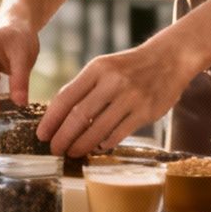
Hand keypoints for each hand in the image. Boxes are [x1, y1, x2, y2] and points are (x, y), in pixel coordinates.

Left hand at [38, 44, 194, 159]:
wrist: (169, 59)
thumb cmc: (129, 67)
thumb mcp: (104, 67)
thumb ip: (84, 88)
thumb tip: (59, 117)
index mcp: (97, 68)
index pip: (66, 97)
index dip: (51, 119)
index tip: (41, 134)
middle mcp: (112, 82)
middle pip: (79, 116)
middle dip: (62, 137)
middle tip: (54, 149)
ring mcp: (130, 97)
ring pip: (98, 129)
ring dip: (81, 145)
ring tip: (72, 152)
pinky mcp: (145, 112)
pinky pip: (118, 134)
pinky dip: (104, 143)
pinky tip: (98, 147)